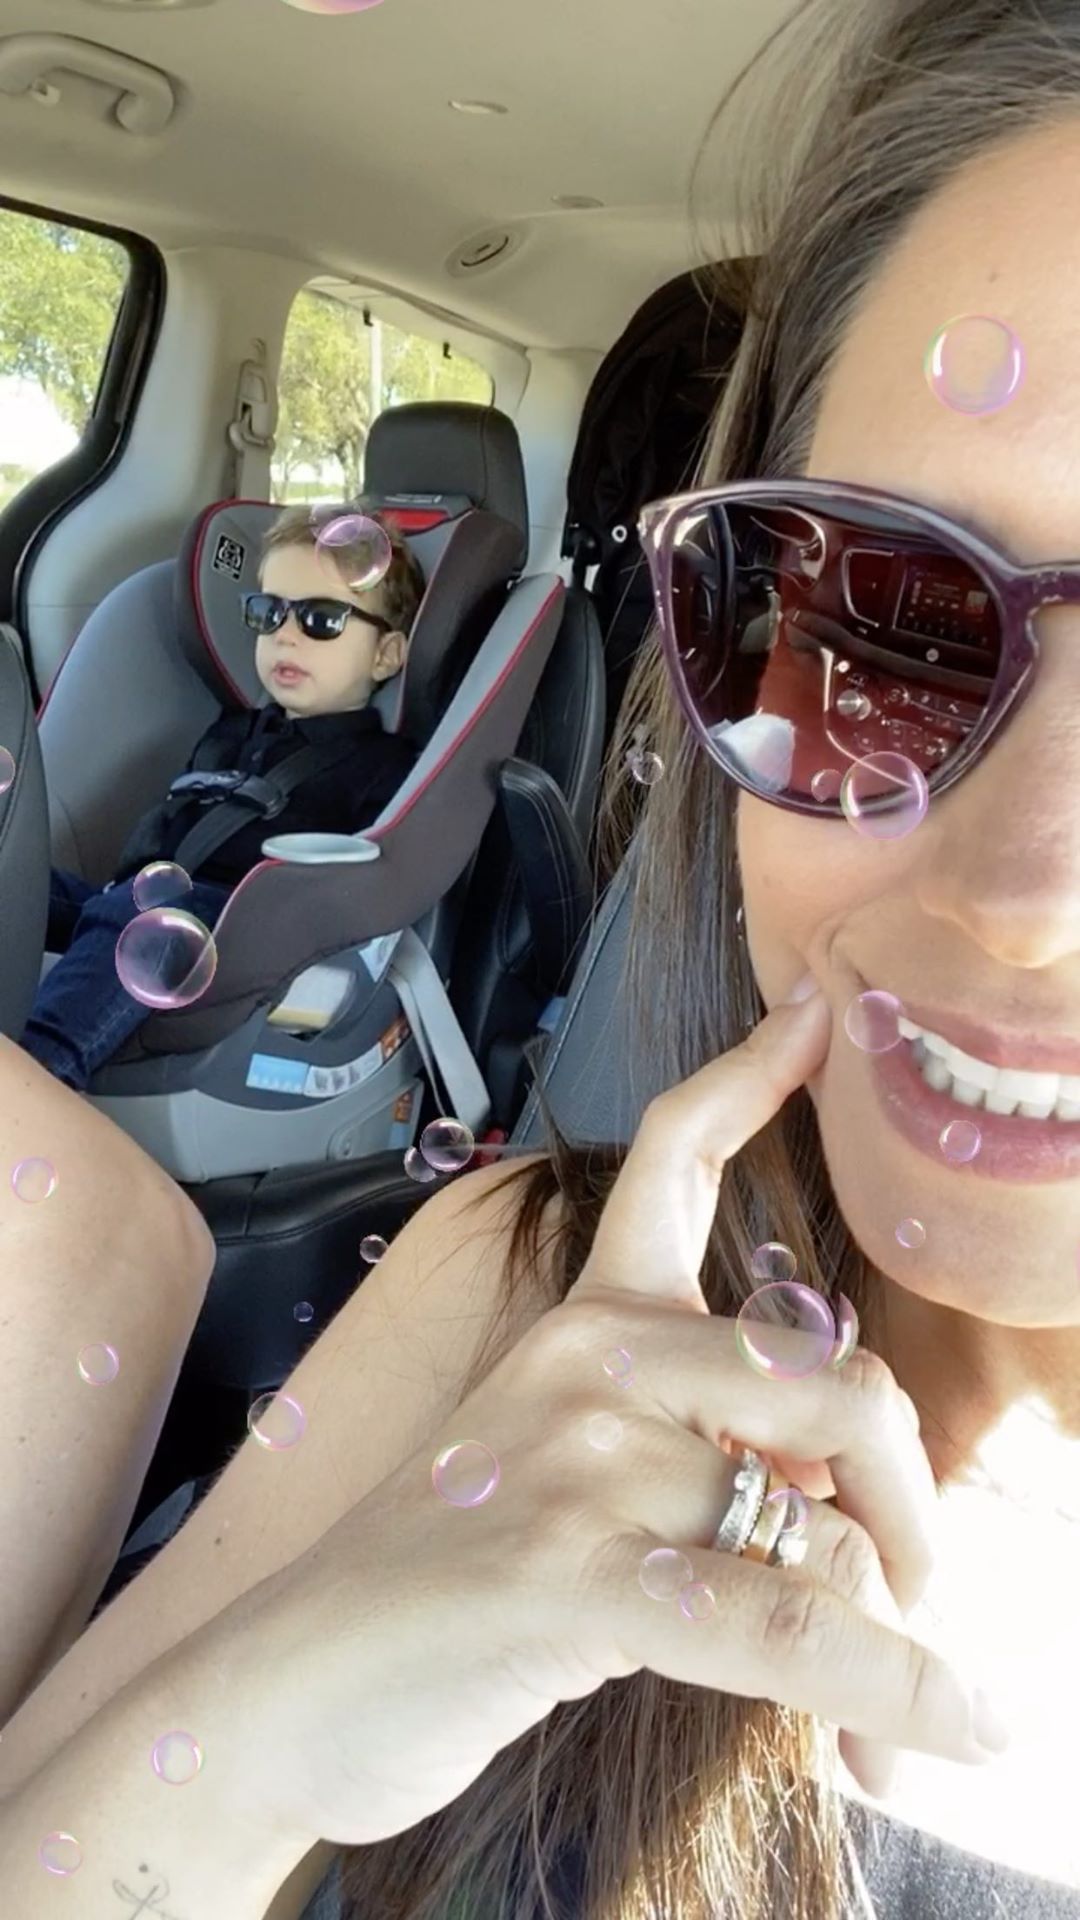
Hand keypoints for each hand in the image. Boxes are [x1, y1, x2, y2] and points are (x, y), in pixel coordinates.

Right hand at [236, 991, 1002, 1848]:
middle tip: (913, 1584)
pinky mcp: (569, 1575)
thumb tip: (842, 1502)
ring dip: (890, 1639)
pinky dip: (892, 1687)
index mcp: (582, 1324)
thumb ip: (683, 1448)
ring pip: (823, 1528)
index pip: (671, 1160)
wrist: (285, 1685)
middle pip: (832, 1382)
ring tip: (888, 1718)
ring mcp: (577, 1461)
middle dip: (911, 1500)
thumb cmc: (442, 1586)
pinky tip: (944, 1731)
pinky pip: (786, 1625)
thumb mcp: (557, 1473)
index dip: (752, 1077)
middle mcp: (586, 1364)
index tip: (821, 1016)